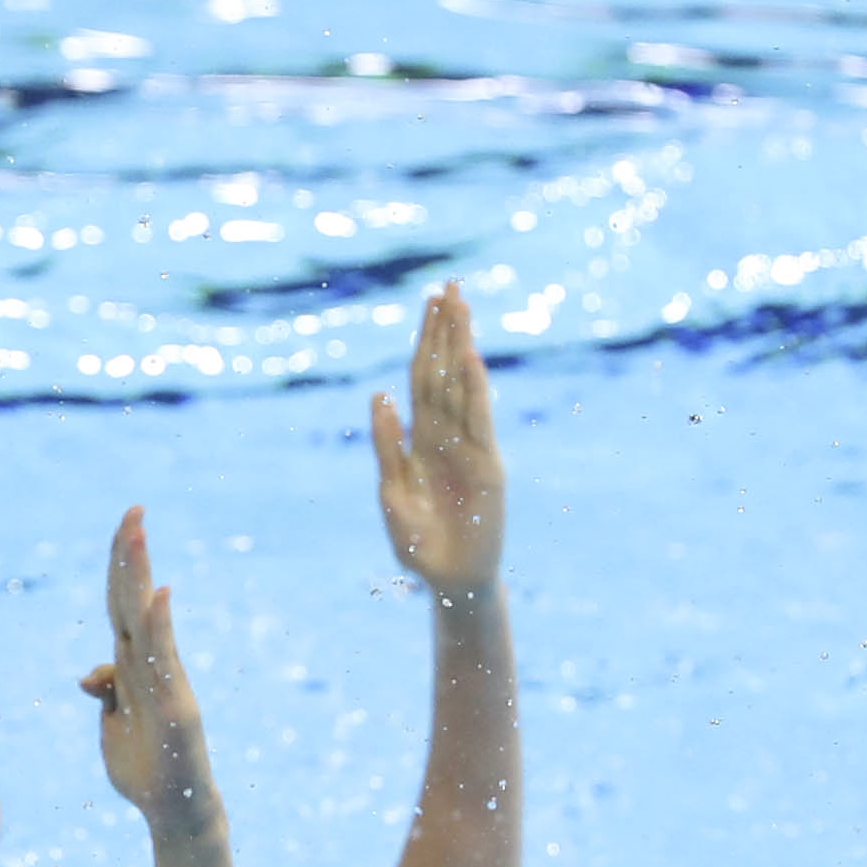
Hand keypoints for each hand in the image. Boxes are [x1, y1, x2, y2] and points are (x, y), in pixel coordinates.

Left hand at [80, 507, 219, 829]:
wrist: (173, 809)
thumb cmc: (145, 766)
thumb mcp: (112, 725)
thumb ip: (106, 692)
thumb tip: (89, 675)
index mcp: (131, 666)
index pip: (120, 606)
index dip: (119, 568)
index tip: (123, 525)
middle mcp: (150, 665)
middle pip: (133, 600)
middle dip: (131, 555)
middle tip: (133, 509)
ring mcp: (164, 681)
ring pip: (146, 619)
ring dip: (140, 575)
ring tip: (138, 534)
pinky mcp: (175, 704)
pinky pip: (163, 659)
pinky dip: (159, 626)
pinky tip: (158, 595)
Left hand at [371, 286, 506, 597]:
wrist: (450, 581)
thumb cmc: (419, 543)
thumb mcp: (392, 493)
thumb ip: (386, 446)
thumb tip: (379, 395)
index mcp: (420, 440)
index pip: (422, 379)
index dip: (426, 341)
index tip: (429, 301)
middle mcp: (446, 435)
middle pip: (445, 371)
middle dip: (447, 329)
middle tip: (449, 285)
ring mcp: (469, 447)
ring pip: (462, 385)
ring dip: (461, 345)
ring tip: (461, 305)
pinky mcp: (487, 466)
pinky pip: (479, 419)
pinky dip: (475, 389)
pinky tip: (471, 358)